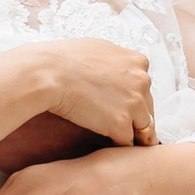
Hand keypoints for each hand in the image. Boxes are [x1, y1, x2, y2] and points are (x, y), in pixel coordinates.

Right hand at [36, 39, 154, 149]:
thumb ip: (116, 62)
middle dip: (134, 117)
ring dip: (130, 134)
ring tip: (113, 138)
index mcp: (137, 62)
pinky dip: (117, 144)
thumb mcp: (99, 49)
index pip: (145, 87)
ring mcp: (134, 104)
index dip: (133, 98)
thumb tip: (117, 69)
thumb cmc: (64, 59)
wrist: (47, 73)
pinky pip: (126, 142)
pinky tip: (104, 143)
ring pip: (142, 128)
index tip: (122, 105)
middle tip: (116, 123)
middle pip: (147, 108)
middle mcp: (142, 81)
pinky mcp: (121, 124)